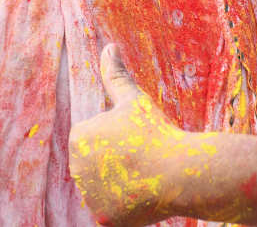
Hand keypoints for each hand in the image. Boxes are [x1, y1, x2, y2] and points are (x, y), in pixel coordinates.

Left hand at [70, 45, 199, 225]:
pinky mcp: (103, 219)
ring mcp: (89, 197)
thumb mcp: (134, 100)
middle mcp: (76, 168)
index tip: (134, 139)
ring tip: (144, 176)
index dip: (118, 140)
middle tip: (141, 159)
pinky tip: (143, 195)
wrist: (180, 171)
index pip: (94, 140)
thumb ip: (115, 75)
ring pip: (106, 189)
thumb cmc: (157, 131)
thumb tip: (109, 47)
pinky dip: (127, 207)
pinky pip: (113, 211)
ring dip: (121, 185)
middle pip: (97, 165)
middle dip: (116, 164)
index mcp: (78, 138)